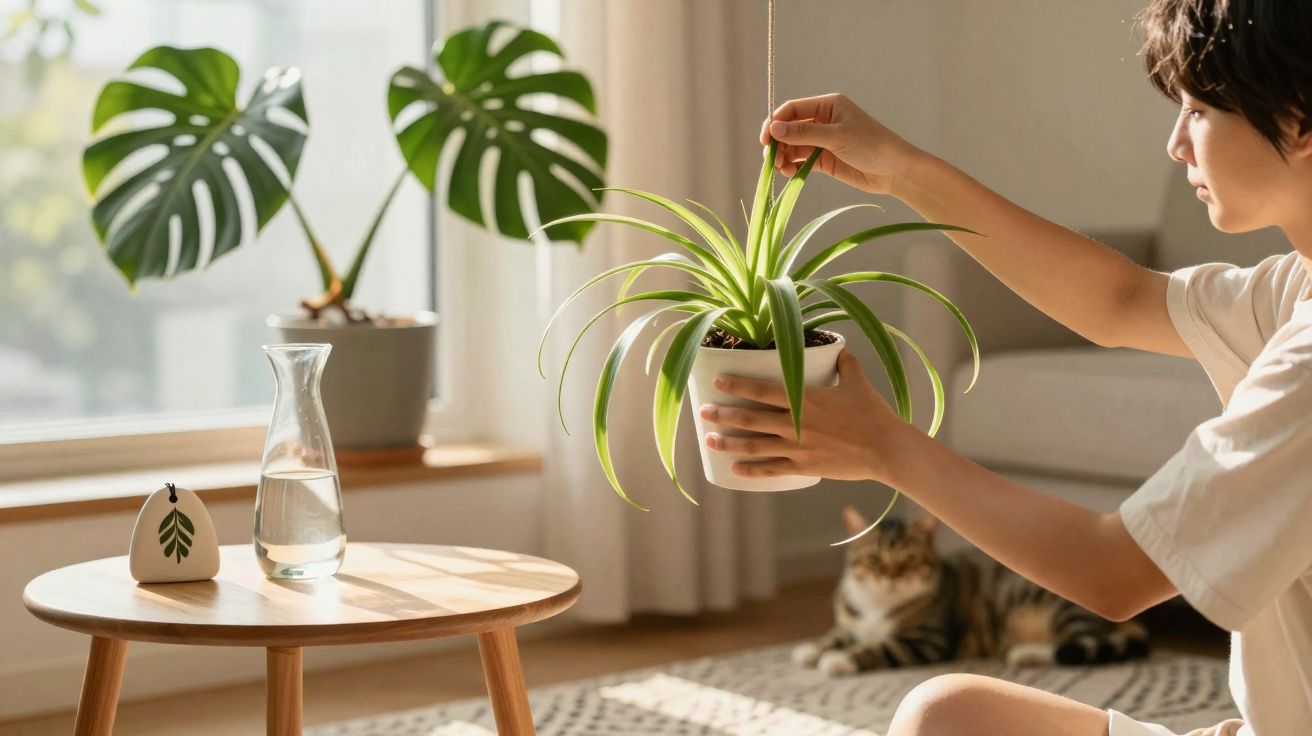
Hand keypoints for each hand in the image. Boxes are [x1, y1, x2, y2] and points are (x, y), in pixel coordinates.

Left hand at [698, 350, 919, 483]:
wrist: (886, 449)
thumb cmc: (873, 413)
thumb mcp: (858, 382)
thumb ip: (846, 364)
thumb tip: (841, 349)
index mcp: (804, 399)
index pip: (762, 390)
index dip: (737, 384)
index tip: (717, 381)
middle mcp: (795, 424)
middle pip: (750, 419)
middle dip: (723, 414)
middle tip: (703, 412)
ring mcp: (798, 448)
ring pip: (755, 445)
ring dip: (728, 442)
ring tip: (708, 439)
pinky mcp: (804, 467)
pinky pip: (771, 470)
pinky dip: (750, 470)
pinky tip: (734, 469)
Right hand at [759, 93, 922, 195]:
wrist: (894, 171)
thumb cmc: (871, 145)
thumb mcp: (836, 137)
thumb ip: (804, 134)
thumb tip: (774, 129)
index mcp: (827, 106)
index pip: (793, 110)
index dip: (776, 122)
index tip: (765, 139)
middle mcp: (823, 121)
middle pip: (789, 129)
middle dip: (778, 142)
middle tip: (771, 158)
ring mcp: (822, 141)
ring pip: (793, 146)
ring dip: (783, 156)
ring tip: (780, 168)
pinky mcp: (824, 160)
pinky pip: (801, 160)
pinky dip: (792, 166)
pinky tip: (789, 173)